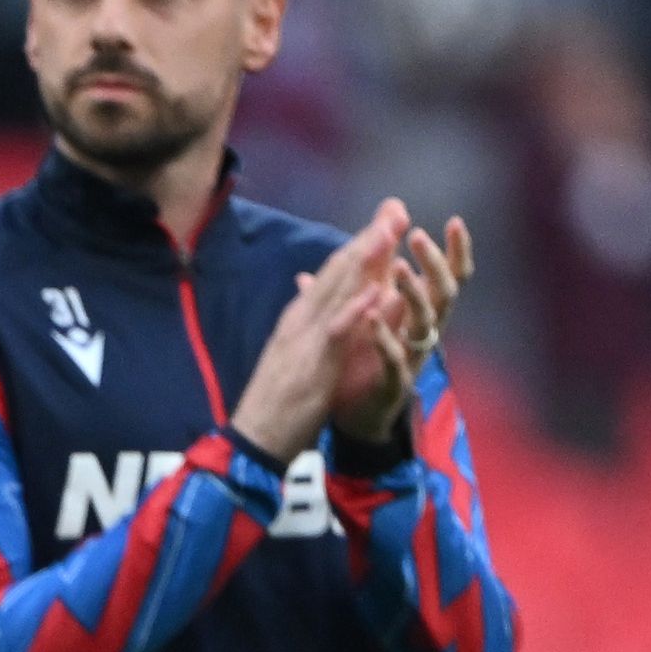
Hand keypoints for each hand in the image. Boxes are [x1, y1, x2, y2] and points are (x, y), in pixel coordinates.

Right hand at [228, 201, 405, 462]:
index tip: (386, 222)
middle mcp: (300, 322)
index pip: (332, 275)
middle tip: (396, 210)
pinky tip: (374, 294)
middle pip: (337, 274)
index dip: (360, 245)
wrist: (254, 440)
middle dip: (367, 241)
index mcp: (298, 320)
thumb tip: (314, 302)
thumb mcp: (294, 356)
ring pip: (336, 295)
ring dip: (362, 263)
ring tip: (388, 234)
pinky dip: (354, 313)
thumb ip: (308, 328)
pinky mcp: (311, 367)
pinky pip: (335, 335)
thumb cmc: (276, 403)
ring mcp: (303, 342)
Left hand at [329, 215, 472, 447]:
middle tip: (418, 236)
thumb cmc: (367, 359)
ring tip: (396, 267)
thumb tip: (367, 236)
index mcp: (421, 313)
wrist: (356, 417)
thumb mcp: (370, 310)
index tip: (456, 221)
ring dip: (413, 292)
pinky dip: (385, 338)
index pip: (449, 278)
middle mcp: (424, 333)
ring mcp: (413, 358)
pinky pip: (396, 360)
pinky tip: (373, 317)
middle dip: (435, 263)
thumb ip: (371, 276)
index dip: (457, 252)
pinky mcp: (394, 383)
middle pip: (445, 293)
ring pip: (426, 322)